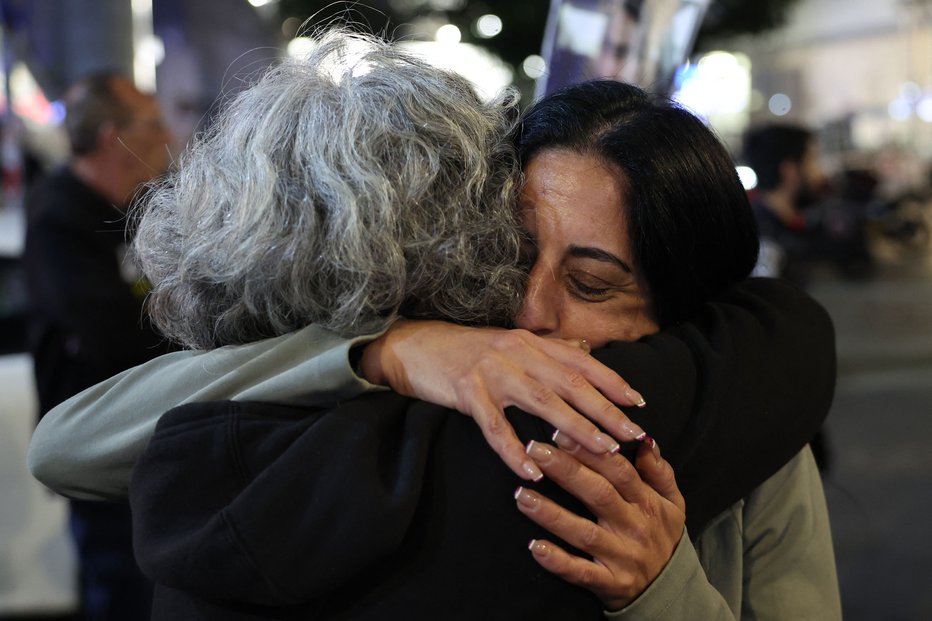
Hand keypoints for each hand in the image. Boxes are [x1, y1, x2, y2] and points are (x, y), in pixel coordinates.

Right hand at [359, 319, 647, 480]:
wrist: (414, 345)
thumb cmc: (466, 349)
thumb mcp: (510, 343)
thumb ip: (548, 349)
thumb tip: (586, 350)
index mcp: (531, 342)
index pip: (582, 362)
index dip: (612, 382)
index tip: (638, 404)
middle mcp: (518, 352)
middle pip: (571, 383)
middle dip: (606, 411)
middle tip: (633, 435)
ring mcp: (493, 371)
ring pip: (543, 402)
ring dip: (575, 428)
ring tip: (601, 452)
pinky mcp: (467, 391)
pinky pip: (495, 426)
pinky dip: (514, 450)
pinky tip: (530, 473)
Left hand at [514, 435, 685, 609]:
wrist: (670, 590)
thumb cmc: (662, 536)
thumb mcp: (672, 502)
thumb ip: (659, 471)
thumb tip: (645, 439)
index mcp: (645, 502)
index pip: (617, 470)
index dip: (589, 450)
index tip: (559, 432)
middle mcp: (634, 526)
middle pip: (597, 493)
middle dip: (565, 470)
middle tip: (533, 450)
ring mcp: (621, 556)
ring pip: (583, 532)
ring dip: (552, 514)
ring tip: (522, 495)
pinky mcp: (610, 584)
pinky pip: (581, 572)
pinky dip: (558, 562)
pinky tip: (535, 547)